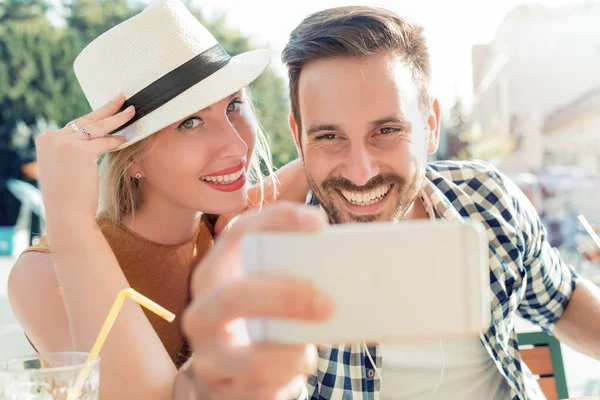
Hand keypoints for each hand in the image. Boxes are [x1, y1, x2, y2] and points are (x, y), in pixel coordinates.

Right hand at [35, 94, 130, 226]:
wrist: (67, 215)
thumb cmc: (69, 197)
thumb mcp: (66, 168)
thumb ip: (74, 151)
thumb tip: (96, 140)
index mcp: (45, 140)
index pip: (74, 125)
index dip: (93, 118)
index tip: (106, 110)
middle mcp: (52, 138)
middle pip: (85, 120)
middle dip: (106, 108)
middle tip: (121, 98)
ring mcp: (64, 143)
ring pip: (97, 128)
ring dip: (117, 118)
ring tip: (131, 111)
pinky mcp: (80, 151)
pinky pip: (105, 142)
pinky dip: (117, 141)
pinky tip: (128, 138)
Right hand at [183, 202, 334, 399]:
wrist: (221, 373)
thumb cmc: (256, 320)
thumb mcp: (265, 291)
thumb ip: (288, 274)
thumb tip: (340, 269)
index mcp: (214, 274)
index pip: (237, 234)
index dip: (276, 222)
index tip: (318, 224)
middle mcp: (201, 313)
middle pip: (235, 297)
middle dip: (286, 299)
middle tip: (329, 303)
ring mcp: (206, 357)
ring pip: (256, 359)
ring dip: (295, 356)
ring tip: (309, 352)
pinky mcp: (219, 394)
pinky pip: (264, 393)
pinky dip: (289, 383)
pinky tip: (295, 371)